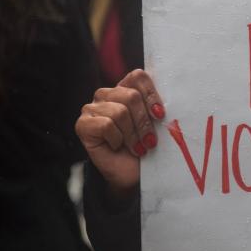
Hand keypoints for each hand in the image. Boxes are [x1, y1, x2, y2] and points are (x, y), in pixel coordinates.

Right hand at [75, 69, 165, 199]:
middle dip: (144, 122)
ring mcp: (92, 108)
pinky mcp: (83, 124)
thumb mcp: (155, 123)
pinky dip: (117, 139)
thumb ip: (156, 106)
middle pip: (131, 96)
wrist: (131, 174)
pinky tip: (118, 146)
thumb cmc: (145, 146)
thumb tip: (168, 100)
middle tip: (150, 140)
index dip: (151, 94)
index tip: (160, 115)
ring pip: (119, 112)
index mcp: (126, 89)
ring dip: (132, 134)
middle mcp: (107, 95)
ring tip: (137, 147)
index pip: (138, 76)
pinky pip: (105, 125)